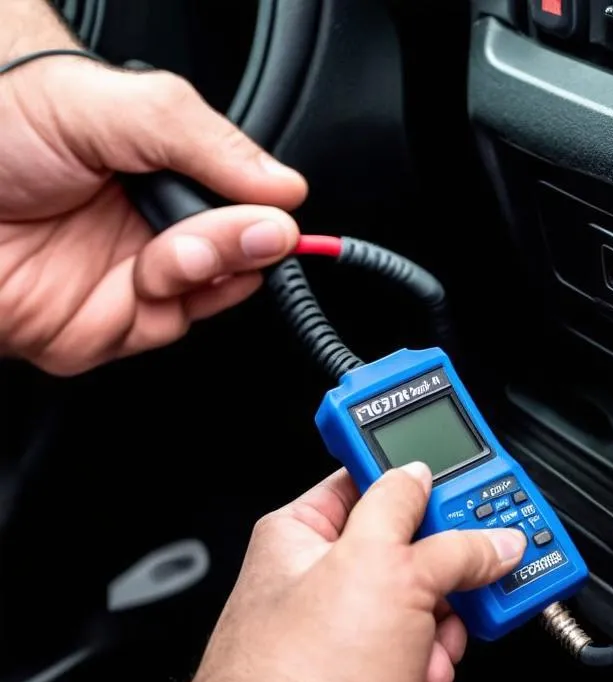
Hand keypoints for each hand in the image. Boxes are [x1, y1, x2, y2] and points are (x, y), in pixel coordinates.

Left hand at [0, 53, 306, 374]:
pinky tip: (134, 286)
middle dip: (233, 255)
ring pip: (187, 309)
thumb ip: (207, 142)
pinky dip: (141, 320)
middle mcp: (140, 235)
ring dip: (191, 283)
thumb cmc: (1, 120)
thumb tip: (284, 186)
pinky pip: (133, 342)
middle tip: (241, 235)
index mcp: (157, 181)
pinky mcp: (79, 329)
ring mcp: (112, 284)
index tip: (277, 225)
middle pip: (224, 269)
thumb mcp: (116, 106)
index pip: (237, 216)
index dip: (262, 226)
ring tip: (174, 250)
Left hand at [189, 464, 527, 681]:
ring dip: (446, 633)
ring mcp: (363, 633)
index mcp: (311, 535)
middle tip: (477, 564)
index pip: (373, 479)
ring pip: (439, 606)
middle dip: (449, 569)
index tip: (461, 476)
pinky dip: (436, 676)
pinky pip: (438, 657)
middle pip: (418, 545)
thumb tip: (480, 528)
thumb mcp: (384, 569)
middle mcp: (333, 581)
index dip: (419, 474)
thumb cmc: (302, 676)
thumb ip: (443, 537)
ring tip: (428, 650)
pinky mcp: (388, 680)